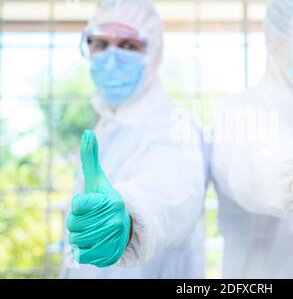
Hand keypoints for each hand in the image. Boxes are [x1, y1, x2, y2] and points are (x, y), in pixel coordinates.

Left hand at [66, 130, 130, 266]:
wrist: (124, 226)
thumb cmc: (105, 201)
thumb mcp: (97, 180)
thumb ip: (90, 157)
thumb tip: (87, 132)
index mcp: (112, 202)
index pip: (77, 205)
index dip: (79, 205)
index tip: (91, 204)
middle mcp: (115, 220)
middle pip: (73, 224)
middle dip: (77, 222)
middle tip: (91, 219)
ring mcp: (113, 239)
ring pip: (76, 240)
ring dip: (79, 236)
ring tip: (93, 230)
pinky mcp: (110, 254)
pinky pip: (82, 255)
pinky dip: (84, 251)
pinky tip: (95, 243)